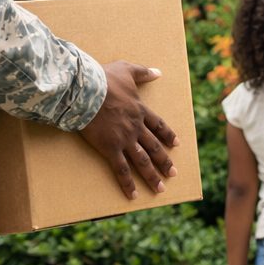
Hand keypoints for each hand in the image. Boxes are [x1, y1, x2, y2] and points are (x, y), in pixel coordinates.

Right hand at [79, 60, 178, 198]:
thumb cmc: (105, 78)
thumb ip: (143, 72)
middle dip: (164, 161)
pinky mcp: (110, 149)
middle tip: (173, 173)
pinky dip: (128, 184)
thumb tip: (157, 72)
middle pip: (154, 148)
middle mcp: (136, 128)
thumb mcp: (127, 69)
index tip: (176, 144)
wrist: (87, 91)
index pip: (158, 126)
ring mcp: (125, 140)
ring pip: (142, 162)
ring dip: (152, 176)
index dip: (167, 136)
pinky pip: (121, 170)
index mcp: (140, 111)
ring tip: (160, 189)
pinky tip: (133, 195)